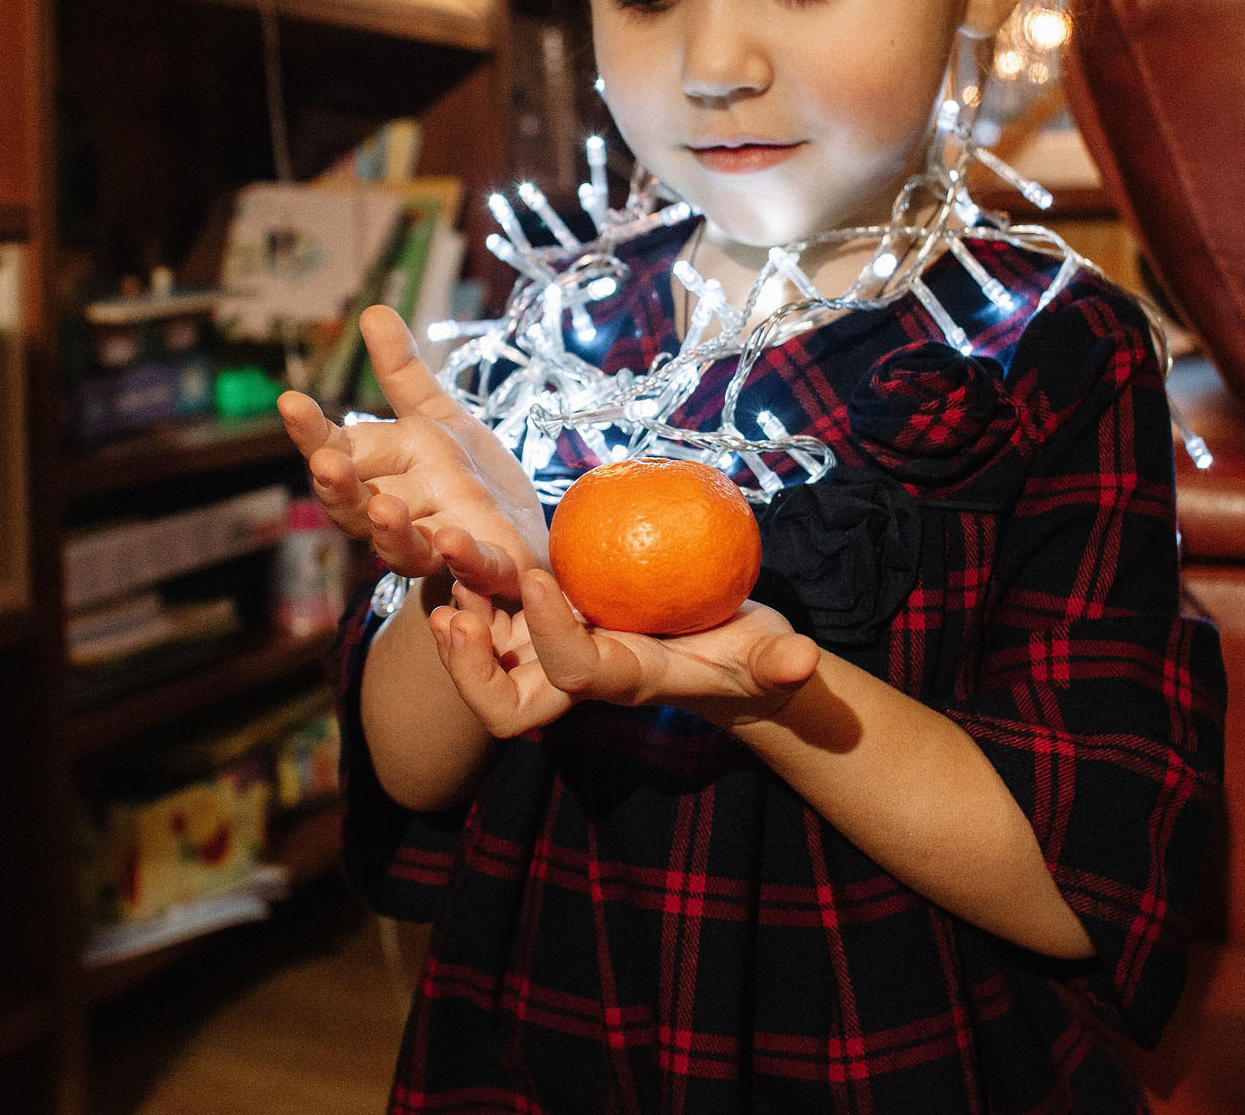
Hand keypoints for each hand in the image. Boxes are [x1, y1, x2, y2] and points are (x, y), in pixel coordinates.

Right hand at [278, 305, 549, 600]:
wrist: (525, 541)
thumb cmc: (469, 482)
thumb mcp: (439, 419)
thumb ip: (404, 375)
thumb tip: (373, 310)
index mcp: (380, 477)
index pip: (336, 452)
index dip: (312, 433)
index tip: (292, 401)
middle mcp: (399, 517)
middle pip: (355, 508)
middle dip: (338, 488)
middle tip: (325, 463)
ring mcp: (439, 549)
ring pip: (401, 550)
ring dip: (389, 531)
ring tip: (384, 508)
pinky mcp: (487, 573)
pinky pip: (471, 571)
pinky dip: (462, 560)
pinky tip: (454, 543)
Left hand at [429, 569, 821, 736]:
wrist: (727, 662)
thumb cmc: (747, 658)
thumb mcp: (765, 658)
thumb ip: (779, 662)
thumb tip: (803, 661)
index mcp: (623, 679)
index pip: (575, 671)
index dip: (554, 633)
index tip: (541, 580)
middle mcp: (578, 673)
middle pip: (505, 698)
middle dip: (470, 667)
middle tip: (451, 612)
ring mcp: (560, 650)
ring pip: (488, 652)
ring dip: (460, 610)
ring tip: (441, 560)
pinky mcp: (553, 623)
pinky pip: (497, 613)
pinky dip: (474, 584)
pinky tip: (458, 546)